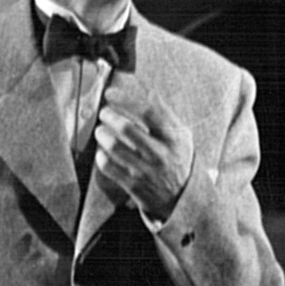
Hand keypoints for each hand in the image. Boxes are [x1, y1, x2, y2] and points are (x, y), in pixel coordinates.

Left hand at [95, 75, 193, 219]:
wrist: (183, 197)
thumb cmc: (178, 159)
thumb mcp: (181, 134)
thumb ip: (163, 112)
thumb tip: (142, 88)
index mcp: (174, 137)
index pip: (148, 110)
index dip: (125, 98)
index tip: (111, 93)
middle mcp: (161, 154)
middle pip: (126, 128)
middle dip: (109, 115)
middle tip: (104, 113)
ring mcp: (146, 171)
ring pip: (114, 146)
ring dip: (102, 134)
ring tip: (101, 130)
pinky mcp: (134, 186)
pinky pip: (108, 166)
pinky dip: (101, 156)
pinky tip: (103, 151)